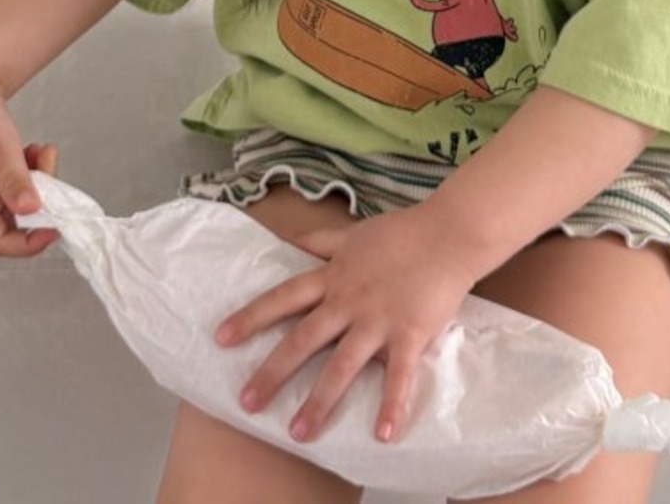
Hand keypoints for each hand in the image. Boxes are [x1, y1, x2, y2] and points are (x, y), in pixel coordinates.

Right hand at [0, 60, 60, 256]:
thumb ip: (14, 180)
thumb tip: (31, 210)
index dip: (31, 242)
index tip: (58, 225)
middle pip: (14, 222)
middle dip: (41, 198)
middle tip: (49, 165)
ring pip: (20, 203)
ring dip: (38, 180)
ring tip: (40, 151)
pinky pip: (17, 189)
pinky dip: (31, 172)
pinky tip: (30, 151)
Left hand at [214, 203, 476, 444]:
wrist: (448, 234)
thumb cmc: (401, 233)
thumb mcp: (354, 234)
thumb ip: (321, 241)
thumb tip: (291, 242)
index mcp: (334, 277)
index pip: (284, 298)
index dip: (252, 317)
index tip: (221, 337)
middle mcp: (348, 302)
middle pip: (303, 340)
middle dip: (272, 372)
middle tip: (247, 402)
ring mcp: (378, 320)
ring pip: (342, 366)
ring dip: (319, 401)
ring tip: (299, 433)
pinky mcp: (410, 335)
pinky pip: (399, 377)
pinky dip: (392, 406)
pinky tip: (383, 435)